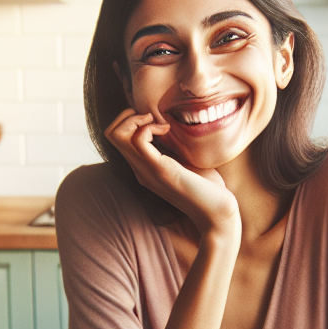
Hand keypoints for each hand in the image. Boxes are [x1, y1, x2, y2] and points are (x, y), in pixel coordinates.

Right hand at [104, 109, 239, 236]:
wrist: (217, 213)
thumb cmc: (208, 189)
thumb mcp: (187, 163)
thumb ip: (175, 148)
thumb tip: (176, 127)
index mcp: (144, 167)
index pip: (117, 137)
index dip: (130, 120)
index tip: (155, 120)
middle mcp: (140, 169)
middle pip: (110, 133)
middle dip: (128, 115)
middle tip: (153, 119)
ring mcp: (147, 170)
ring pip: (116, 135)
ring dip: (135, 119)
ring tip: (158, 124)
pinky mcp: (160, 170)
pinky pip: (138, 139)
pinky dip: (150, 127)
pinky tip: (167, 131)